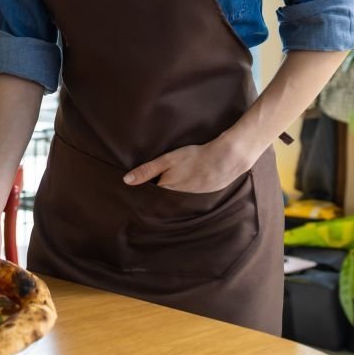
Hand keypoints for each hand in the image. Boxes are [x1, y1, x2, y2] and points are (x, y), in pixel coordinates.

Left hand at [122, 138, 256, 192]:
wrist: (227, 158)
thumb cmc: (195, 157)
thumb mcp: (168, 160)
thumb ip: (147, 170)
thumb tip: (126, 181)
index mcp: (169, 189)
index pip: (153, 194)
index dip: (146, 190)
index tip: (137, 190)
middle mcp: (180, 197)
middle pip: (165, 196)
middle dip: (159, 193)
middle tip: (153, 186)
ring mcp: (195, 196)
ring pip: (178, 196)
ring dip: (174, 191)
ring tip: (171, 184)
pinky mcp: (207, 192)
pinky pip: (192, 194)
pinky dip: (189, 189)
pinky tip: (190, 181)